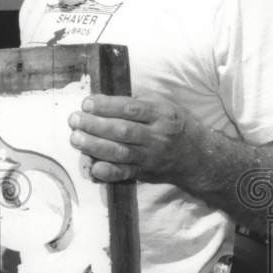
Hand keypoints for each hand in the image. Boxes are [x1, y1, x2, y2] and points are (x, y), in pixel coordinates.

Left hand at [66, 93, 204, 183]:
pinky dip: (107, 172)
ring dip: (94, 146)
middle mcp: (157, 136)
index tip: (87, 103)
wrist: (198, 157)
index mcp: (161, 114)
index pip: (131, 109)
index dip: (107, 106)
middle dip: (94, 125)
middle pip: (122, 131)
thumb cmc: (174, 125)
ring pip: (120, 152)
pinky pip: (124, 174)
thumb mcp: (165, 105)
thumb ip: (138, 101)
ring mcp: (150, 157)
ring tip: (75, 138)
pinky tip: (92, 167)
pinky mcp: (145, 173)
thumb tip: (104, 97)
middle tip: (74, 120)